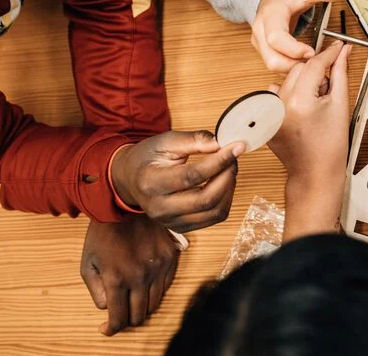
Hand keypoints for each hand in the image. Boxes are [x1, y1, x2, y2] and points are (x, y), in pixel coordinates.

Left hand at [80, 216, 179, 334]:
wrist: (124, 204)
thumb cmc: (102, 234)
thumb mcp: (87, 263)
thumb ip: (96, 290)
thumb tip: (107, 308)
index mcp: (117, 278)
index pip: (119, 318)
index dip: (111, 328)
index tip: (106, 328)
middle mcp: (140, 276)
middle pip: (139, 315)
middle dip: (127, 319)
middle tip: (120, 313)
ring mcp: (158, 266)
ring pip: (155, 303)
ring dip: (142, 306)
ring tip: (132, 298)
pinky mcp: (170, 257)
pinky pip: (167, 285)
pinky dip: (155, 290)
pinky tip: (145, 283)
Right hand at [110, 130, 242, 232]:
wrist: (131, 178)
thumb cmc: (148, 157)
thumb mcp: (166, 140)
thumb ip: (193, 140)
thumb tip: (219, 143)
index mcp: (151, 183)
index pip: (192, 176)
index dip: (219, 162)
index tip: (236, 147)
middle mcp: (159, 208)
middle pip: (206, 200)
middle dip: (227, 176)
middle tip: (233, 158)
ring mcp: (170, 221)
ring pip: (214, 212)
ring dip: (229, 189)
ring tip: (228, 169)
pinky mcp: (180, 227)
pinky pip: (212, 219)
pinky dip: (224, 200)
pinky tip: (222, 183)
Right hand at [253, 0, 342, 71]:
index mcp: (270, 15)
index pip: (276, 38)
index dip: (294, 49)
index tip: (312, 52)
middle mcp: (261, 31)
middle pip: (272, 59)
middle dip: (295, 65)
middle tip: (315, 61)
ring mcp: (260, 42)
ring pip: (273, 65)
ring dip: (293, 68)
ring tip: (312, 62)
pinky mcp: (264, 50)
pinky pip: (276, 64)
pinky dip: (290, 67)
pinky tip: (305, 62)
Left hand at [268, 40, 352, 185]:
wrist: (315, 172)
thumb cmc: (330, 147)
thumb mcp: (340, 106)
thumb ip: (340, 75)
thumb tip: (343, 54)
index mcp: (300, 100)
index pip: (315, 64)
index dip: (330, 53)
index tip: (339, 47)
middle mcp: (280, 104)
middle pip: (300, 68)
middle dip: (317, 72)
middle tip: (329, 90)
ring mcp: (271, 111)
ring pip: (288, 79)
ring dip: (303, 83)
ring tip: (315, 104)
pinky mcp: (267, 117)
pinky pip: (278, 93)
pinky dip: (290, 95)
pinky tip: (302, 110)